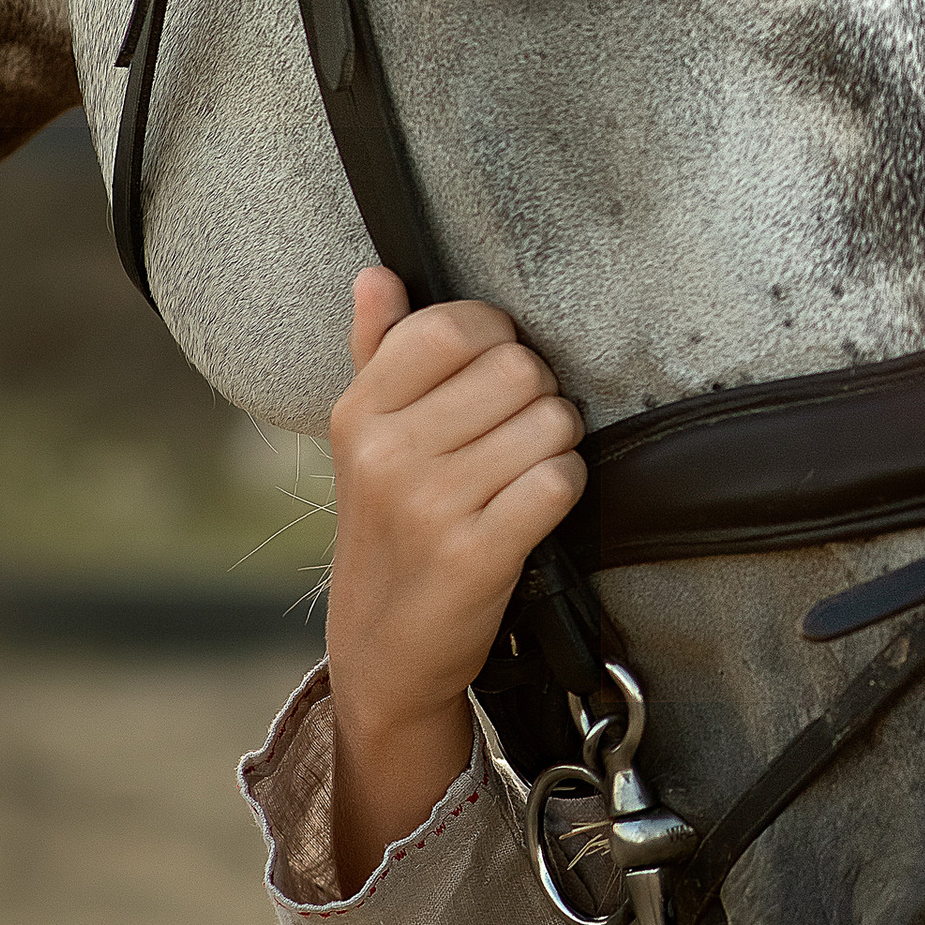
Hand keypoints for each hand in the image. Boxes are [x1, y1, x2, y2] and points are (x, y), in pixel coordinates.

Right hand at [323, 270, 586, 894]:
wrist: (383, 650)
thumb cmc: (388, 530)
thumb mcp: (365, 440)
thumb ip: (378, 351)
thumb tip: (378, 274)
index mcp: (360, 412)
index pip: (456, 325)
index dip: (500, 343)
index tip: (494, 377)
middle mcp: (387, 452)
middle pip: (520, 370)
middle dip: (539, 398)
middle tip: (516, 436)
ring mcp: (430, 504)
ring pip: (550, 423)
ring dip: (557, 447)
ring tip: (523, 475)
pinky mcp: (476, 554)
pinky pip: (560, 482)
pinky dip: (564, 490)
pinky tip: (535, 509)